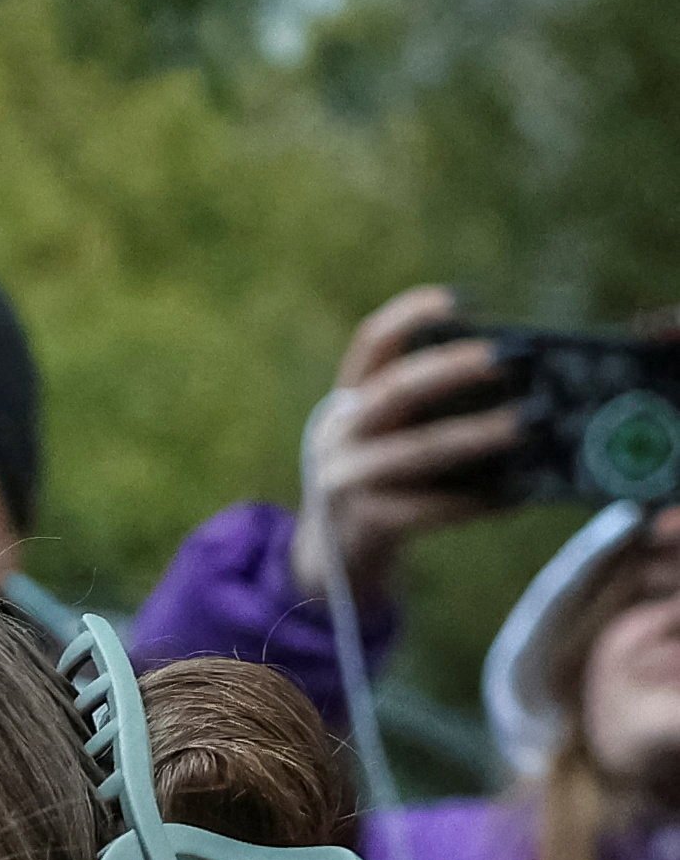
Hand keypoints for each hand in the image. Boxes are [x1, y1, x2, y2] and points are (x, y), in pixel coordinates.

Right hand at [293, 286, 521, 603]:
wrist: (331, 560)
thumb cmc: (383, 483)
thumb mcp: (388, 437)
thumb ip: (427, 411)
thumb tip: (517, 385)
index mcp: (347, 403)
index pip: (371, 345)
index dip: (410, 315)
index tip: (461, 298)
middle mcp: (337, 436)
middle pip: (393, 391)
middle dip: (452, 369)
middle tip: (509, 357)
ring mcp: (345, 482)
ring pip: (415, 451)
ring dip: (476, 435)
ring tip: (528, 423)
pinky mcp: (365, 525)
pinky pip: (427, 509)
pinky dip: (475, 501)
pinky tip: (516, 495)